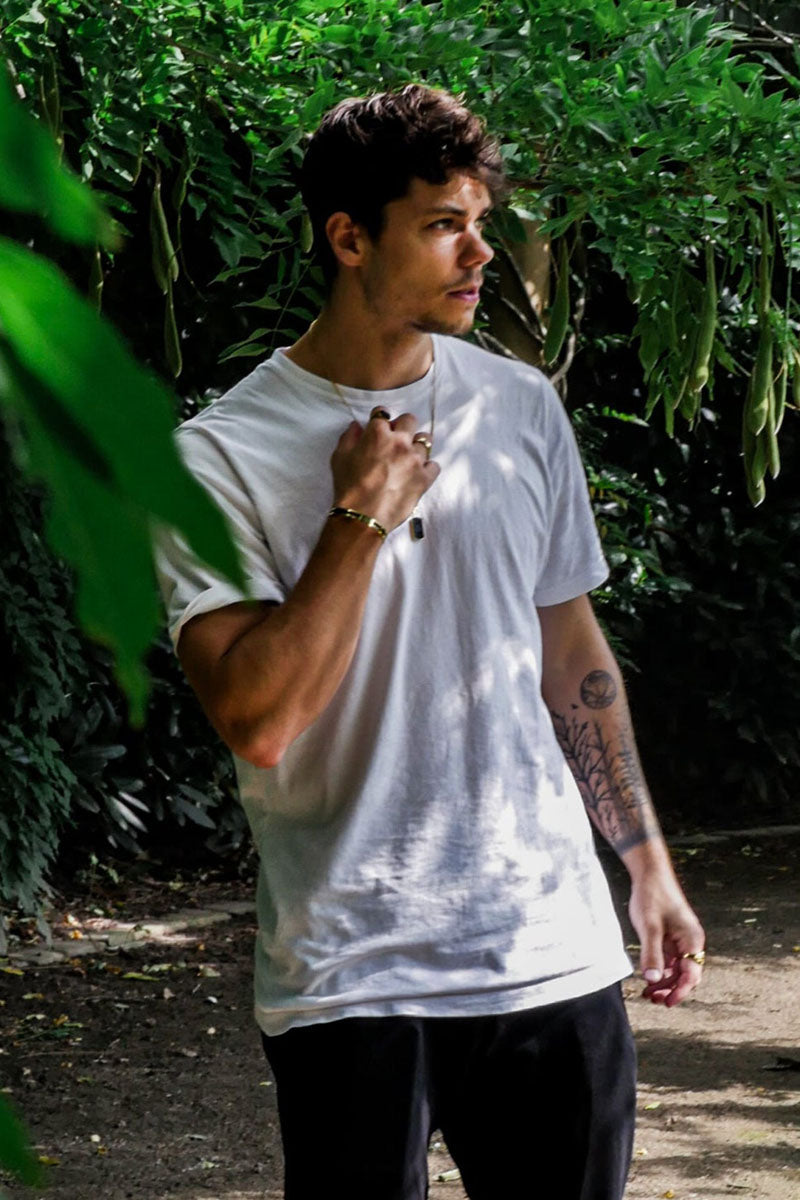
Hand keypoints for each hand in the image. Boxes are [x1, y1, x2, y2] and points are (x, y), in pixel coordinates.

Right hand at [331, 409, 439, 532]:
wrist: (363, 515)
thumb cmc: (348, 487)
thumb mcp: (339, 458)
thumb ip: (349, 437)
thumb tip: (356, 426)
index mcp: (377, 433)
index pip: (383, 413)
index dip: (380, 420)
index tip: (380, 428)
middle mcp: (400, 441)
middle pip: (410, 420)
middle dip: (404, 426)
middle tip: (396, 440)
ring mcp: (415, 459)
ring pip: (425, 441)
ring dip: (416, 447)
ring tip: (407, 459)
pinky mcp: (424, 478)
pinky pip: (434, 465)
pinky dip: (427, 468)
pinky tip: (417, 474)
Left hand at [628, 873, 705, 1006]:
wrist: (649, 873)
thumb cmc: (652, 896)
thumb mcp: (649, 927)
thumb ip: (651, 953)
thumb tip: (652, 980)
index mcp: (692, 940)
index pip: (691, 975)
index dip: (679, 991)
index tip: (666, 1003)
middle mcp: (690, 943)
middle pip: (685, 975)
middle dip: (670, 989)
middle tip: (651, 999)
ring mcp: (681, 941)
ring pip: (676, 970)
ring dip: (663, 982)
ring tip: (647, 993)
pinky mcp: (671, 938)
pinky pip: (669, 960)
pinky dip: (659, 970)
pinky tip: (647, 978)